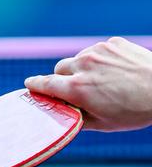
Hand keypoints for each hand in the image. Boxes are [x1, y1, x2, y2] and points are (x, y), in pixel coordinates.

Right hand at [25, 37, 151, 131]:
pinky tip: (113, 71)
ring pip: (77, 59)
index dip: (34, 84)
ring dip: (81, 68)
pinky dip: (98, 60)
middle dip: (62, 78)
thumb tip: (60, 113)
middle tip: (73, 89)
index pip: (44, 83)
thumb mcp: (101, 123)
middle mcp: (83, 66)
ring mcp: (98, 51)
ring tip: (99, 80)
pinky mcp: (113, 43)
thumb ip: (75, 117)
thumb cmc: (136, 111)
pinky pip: (96, 50)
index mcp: (76, 88)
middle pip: (59, 68)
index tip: (29, 84)